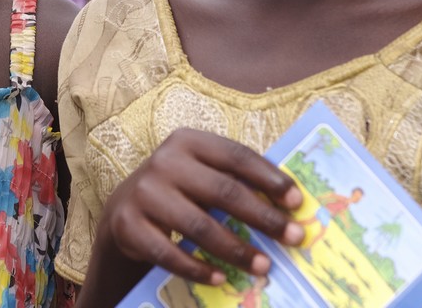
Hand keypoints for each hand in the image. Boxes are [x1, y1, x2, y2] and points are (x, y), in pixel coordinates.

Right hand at [95, 129, 304, 286]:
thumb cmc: (179, 188)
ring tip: (263, 266)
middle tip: (293, 237)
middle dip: (263, 217)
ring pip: (199, 226)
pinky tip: (221, 279)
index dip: (269, 178)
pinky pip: (169, 254)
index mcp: (188, 141)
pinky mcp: (129, 225)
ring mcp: (144, 193)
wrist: (124, 208)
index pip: (236, 156)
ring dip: (236, 250)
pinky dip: (198, 269)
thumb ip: (234, 180)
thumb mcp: (200, 172)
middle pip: (223, 192)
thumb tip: (287, 205)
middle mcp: (165, 162)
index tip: (297, 201)